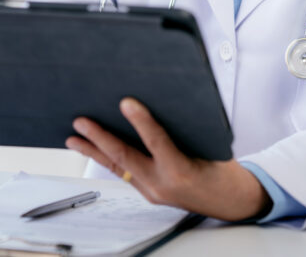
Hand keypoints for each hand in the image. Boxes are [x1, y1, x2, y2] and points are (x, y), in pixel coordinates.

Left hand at [65, 97, 270, 221]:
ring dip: (94, 152)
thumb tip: (155, 103)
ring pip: (118, 168)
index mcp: (181, 169)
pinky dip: (108, 161)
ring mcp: (153, 192)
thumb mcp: (209, 145)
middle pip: (124, 159)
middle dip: (99, 139)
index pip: (157, 141)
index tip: (125, 102)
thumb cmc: (224, 170)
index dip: (140, 120)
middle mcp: (163, 184)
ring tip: (73, 139)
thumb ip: (184, 129)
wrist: (233, 202)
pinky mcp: (149, 194)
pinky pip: (125, 175)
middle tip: (80, 122)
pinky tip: (95, 150)